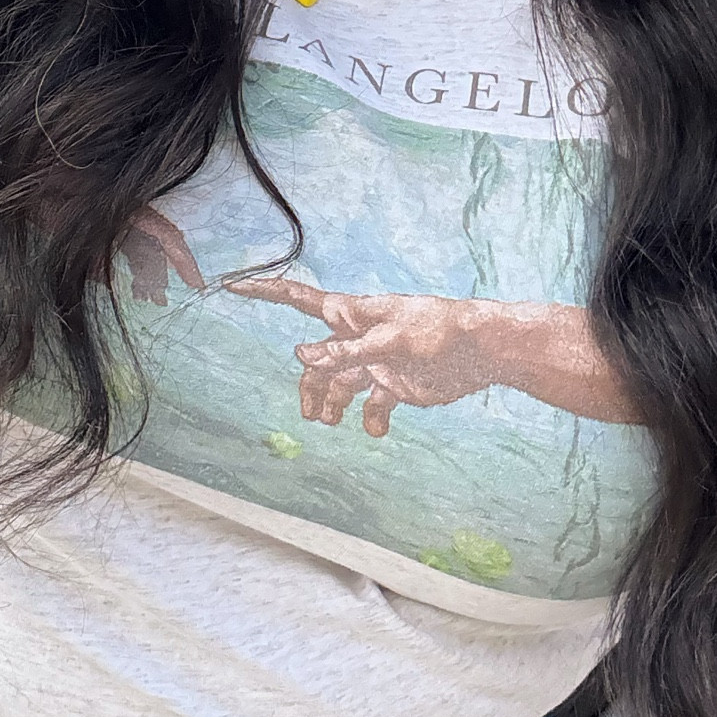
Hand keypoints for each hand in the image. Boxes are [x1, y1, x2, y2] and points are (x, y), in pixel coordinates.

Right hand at [227, 276, 491, 433]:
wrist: (482, 351)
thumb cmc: (436, 331)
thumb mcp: (388, 341)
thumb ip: (344, 352)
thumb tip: (300, 354)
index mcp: (352, 315)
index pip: (300, 300)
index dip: (267, 292)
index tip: (234, 286)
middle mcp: (357, 337)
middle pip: (317, 359)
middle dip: (309, 384)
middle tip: (311, 415)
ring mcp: (374, 361)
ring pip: (338, 384)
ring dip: (331, 404)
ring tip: (330, 423)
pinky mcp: (394, 383)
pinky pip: (371, 403)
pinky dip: (369, 418)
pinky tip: (375, 430)